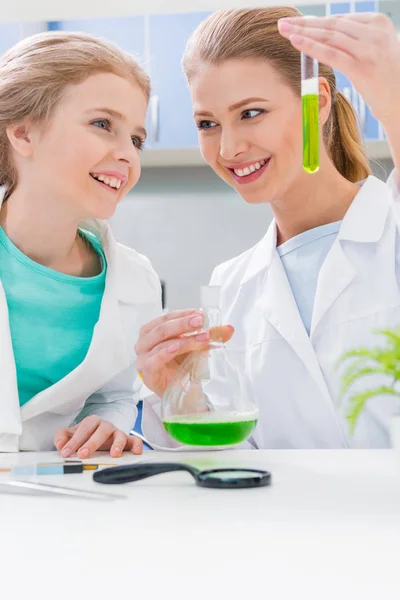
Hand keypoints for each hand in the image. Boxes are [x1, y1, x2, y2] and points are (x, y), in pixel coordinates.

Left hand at [54, 415, 142, 458]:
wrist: (99, 435)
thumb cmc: (86, 436)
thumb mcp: (71, 434)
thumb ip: (62, 437)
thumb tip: (60, 444)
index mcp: (92, 422)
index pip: (83, 428)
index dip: (74, 440)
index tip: (65, 452)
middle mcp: (106, 426)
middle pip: (101, 431)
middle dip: (92, 443)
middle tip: (83, 454)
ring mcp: (118, 433)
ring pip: (120, 435)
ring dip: (117, 444)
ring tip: (114, 454)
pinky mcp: (128, 441)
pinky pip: (135, 441)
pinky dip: (137, 445)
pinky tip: (136, 452)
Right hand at [135, 309, 233, 397]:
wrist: (180, 393)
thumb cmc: (181, 366)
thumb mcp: (196, 346)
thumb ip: (210, 336)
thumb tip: (229, 328)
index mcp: (151, 332)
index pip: (166, 318)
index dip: (183, 314)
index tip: (200, 314)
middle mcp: (144, 343)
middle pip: (162, 328)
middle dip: (183, 323)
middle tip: (200, 321)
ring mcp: (143, 358)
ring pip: (161, 342)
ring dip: (184, 339)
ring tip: (202, 337)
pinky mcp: (146, 373)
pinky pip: (155, 359)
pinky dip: (166, 352)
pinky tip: (177, 347)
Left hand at [278, 12, 399, 121]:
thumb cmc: (385, 78)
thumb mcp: (375, 50)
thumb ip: (355, 40)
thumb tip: (326, 34)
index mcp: (378, 23)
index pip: (340, 20)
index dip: (315, 21)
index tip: (297, 23)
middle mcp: (375, 32)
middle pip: (332, 25)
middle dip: (305, 24)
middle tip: (283, 23)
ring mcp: (369, 50)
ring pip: (330, 37)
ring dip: (304, 33)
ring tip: (284, 31)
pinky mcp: (363, 68)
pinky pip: (332, 55)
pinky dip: (312, 47)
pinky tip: (296, 42)